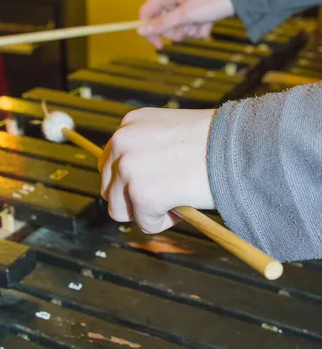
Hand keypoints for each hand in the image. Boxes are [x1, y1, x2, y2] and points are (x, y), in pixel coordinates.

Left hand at [99, 108, 215, 233]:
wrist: (239, 147)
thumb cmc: (217, 142)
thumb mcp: (172, 132)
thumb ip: (148, 150)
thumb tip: (137, 179)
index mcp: (130, 123)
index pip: (109, 162)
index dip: (128, 181)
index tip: (151, 185)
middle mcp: (122, 141)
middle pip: (108, 188)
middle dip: (132, 200)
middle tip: (164, 197)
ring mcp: (129, 169)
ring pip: (120, 210)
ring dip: (146, 212)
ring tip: (175, 199)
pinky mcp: (142, 194)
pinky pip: (145, 224)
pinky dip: (164, 222)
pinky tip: (183, 204)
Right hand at [138, 0, 234, 47]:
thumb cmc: (212, 1)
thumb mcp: (185, 14)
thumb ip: (162, 24)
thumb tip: (139, 31)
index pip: (146, 13)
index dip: (149, 30)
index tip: (158, 45)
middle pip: (162, 24)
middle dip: (175, 31)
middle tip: (188, 28)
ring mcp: (185, 6)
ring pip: (177, 28)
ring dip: (189, 31)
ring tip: (202, 23)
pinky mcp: (195, 13)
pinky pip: (190, 28)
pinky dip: (199, 29)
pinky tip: (208, 23)